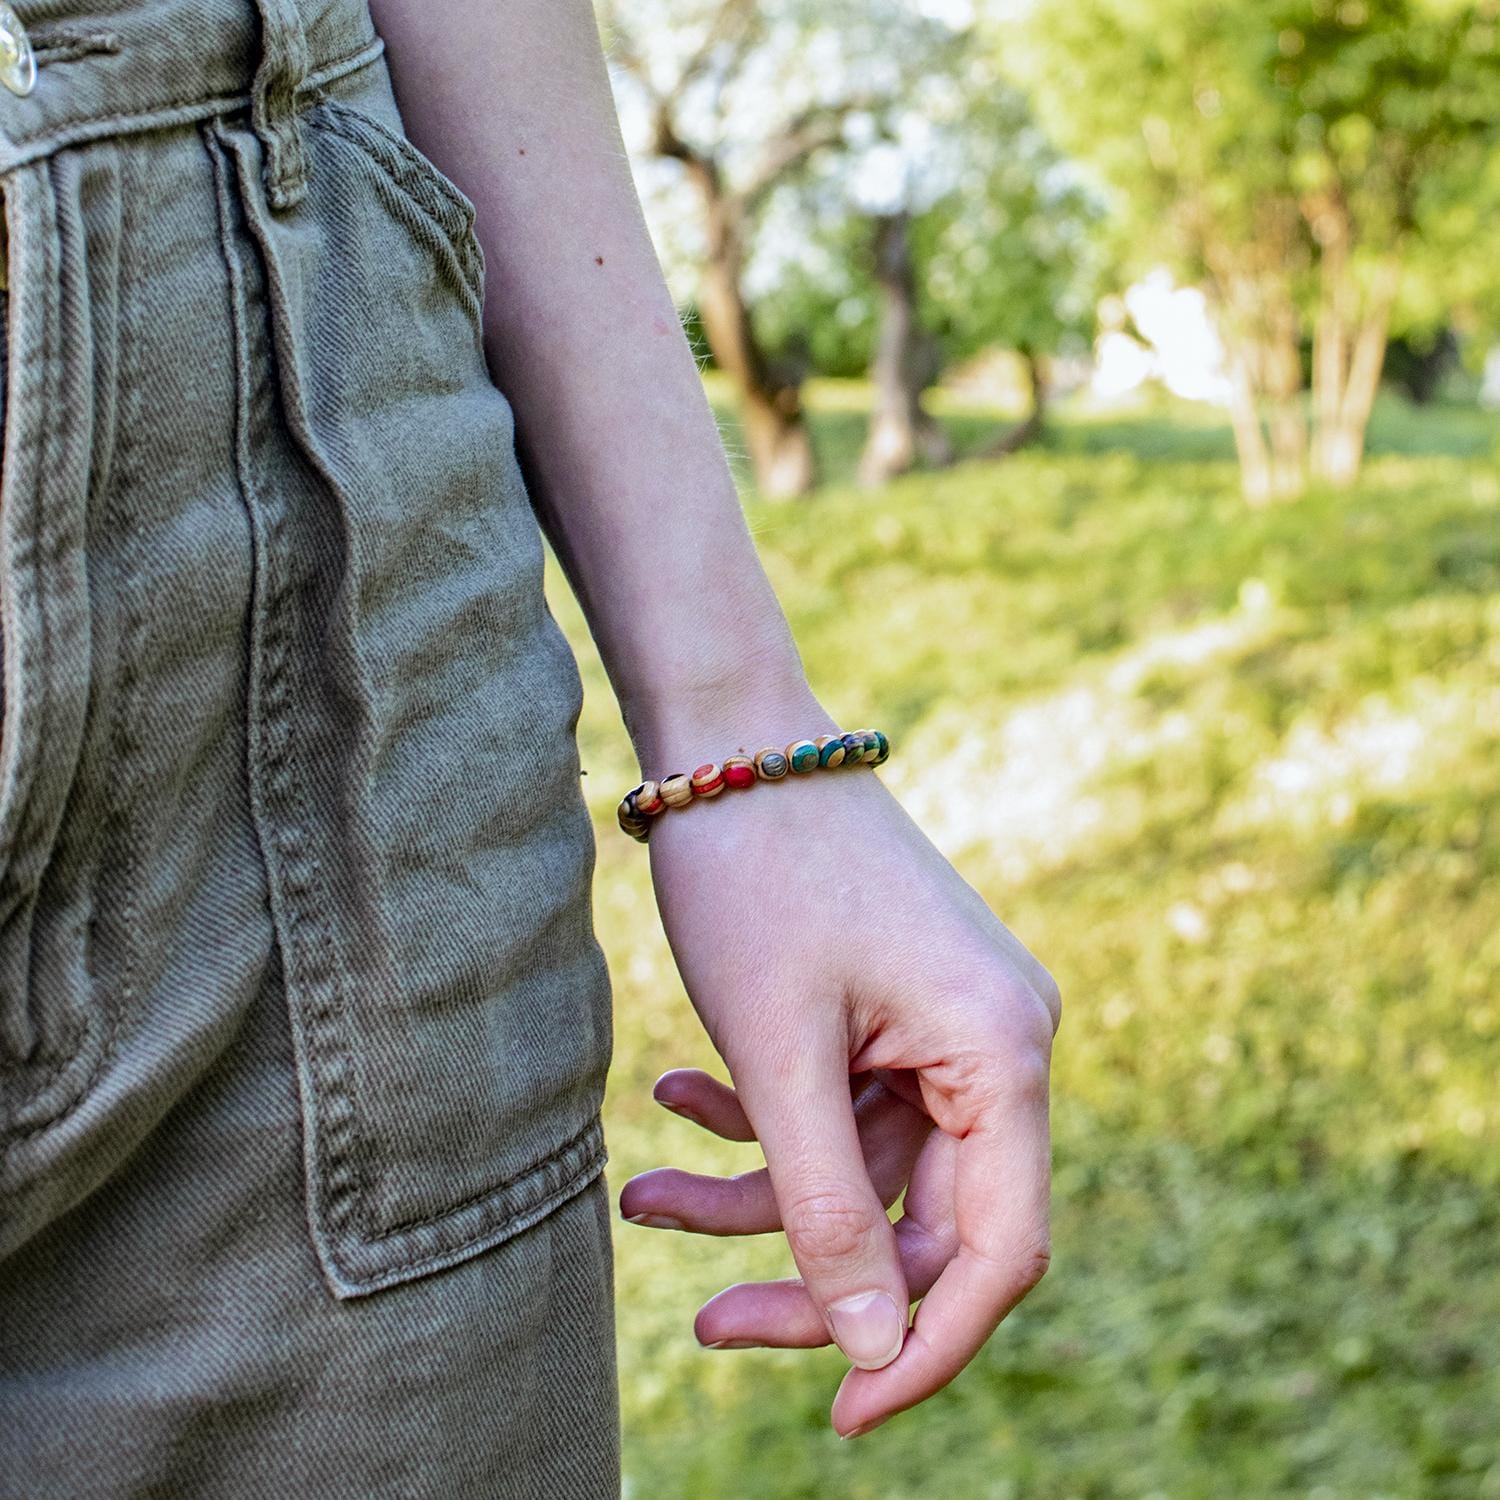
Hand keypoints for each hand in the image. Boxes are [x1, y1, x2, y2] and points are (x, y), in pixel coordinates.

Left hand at [618, 735, 1059, 1437]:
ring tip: (645, 1193)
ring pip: (868, 1171)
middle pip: (927, 1221)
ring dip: (762, 1197)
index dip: (926, 1348)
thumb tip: (875, 1347)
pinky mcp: (893, 1012)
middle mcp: (997, 1045)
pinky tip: (678, 1102)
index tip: (841, 1416)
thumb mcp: (779, 1055)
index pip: (997, 1252)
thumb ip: (827, 1207)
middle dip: (813, 1273)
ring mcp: (945, 1027)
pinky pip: (843, 1109)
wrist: (733, 743)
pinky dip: (766, 1125)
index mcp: (1005, 1053)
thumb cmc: (759, 879)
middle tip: (707, 1324)